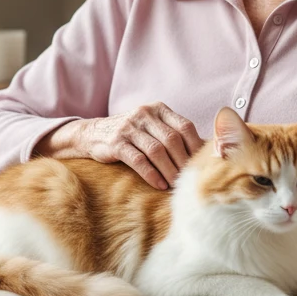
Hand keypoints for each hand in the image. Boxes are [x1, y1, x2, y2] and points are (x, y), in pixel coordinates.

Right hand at [36, 103, 202, 189]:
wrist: (92, 134)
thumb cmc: (131, 134)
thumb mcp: (151, 126)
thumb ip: (173, 133)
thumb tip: (204, 152)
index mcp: (158, 109)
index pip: (185, 126)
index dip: (196, 147)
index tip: (201, 165)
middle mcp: (144, 114)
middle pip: (172, 140)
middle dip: (183, 162)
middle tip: (189, 180)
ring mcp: (129, 128)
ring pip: (156, 151)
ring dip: (169, 171)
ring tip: (175, 185)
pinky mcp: (116, 143)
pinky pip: (138, 160)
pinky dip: (151, 174)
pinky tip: (159, 185)